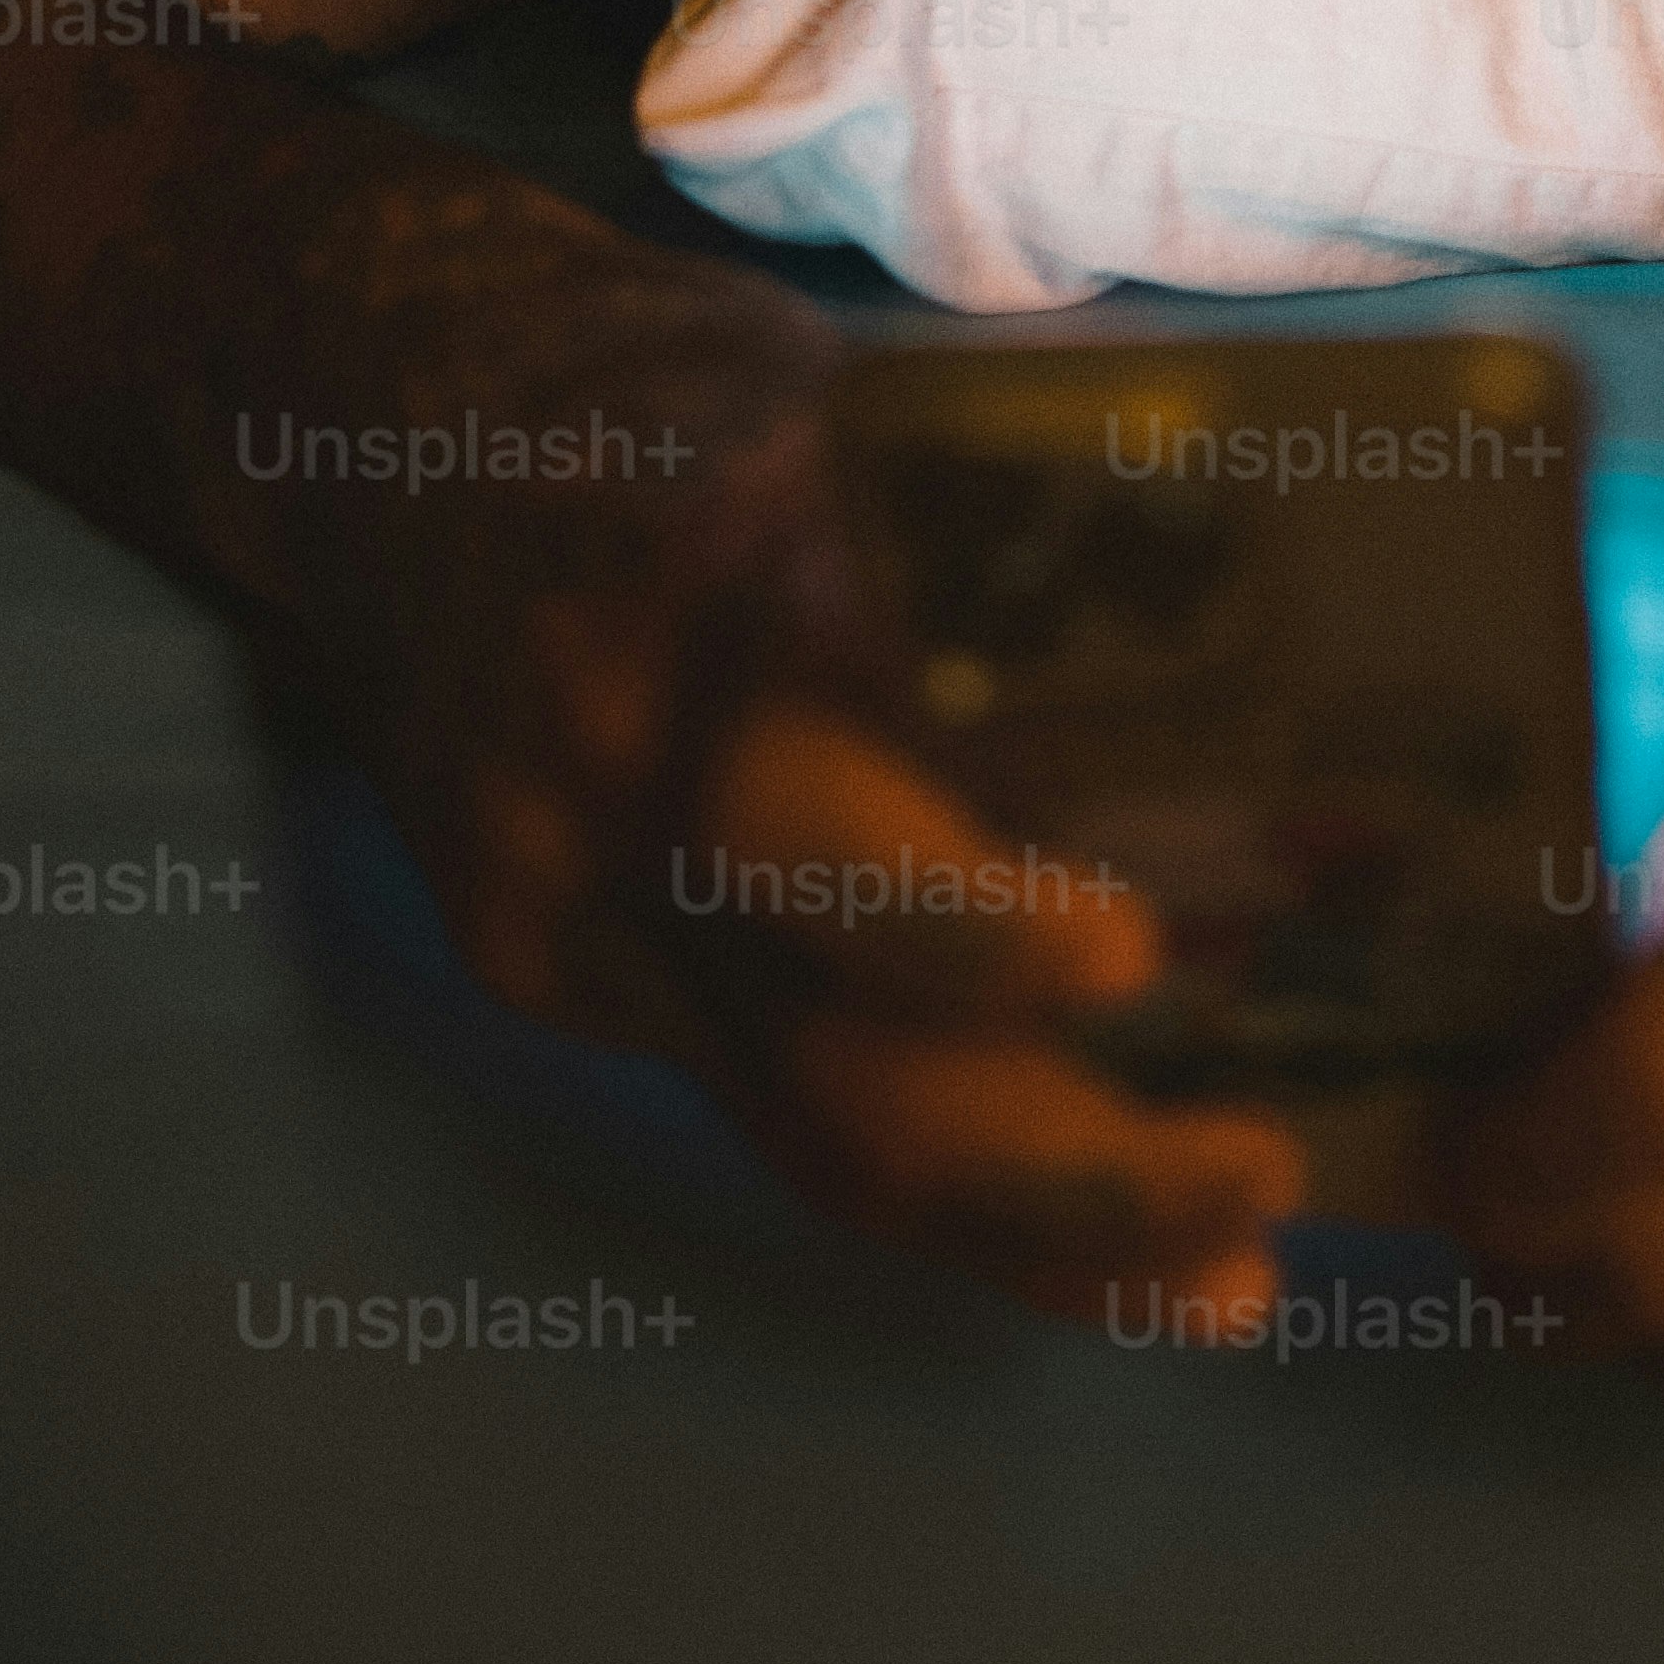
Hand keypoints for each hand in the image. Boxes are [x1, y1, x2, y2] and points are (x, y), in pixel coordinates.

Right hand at [339, 336, 1305, 1331]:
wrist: (376, 432)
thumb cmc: (660, 385)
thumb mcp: (836, 394)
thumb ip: (1013, 530)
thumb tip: (1287, 634)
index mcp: (689, 612)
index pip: (821, 829)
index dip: (977, 929)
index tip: (1135, 963)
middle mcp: (619, 796)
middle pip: (836, 1057)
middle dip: (1069, 1167)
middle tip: (1264, 1180)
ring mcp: (572, 915)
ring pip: (809, 1134)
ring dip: (1036, 1233)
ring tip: (1231, 1278)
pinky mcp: (558, 977)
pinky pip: (763, 1104)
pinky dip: (941, 1172)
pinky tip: (1092, 1221)